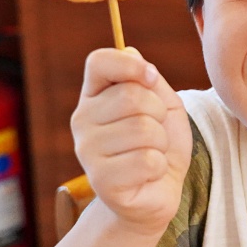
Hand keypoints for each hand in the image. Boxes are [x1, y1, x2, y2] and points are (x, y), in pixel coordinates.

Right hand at [70, 47, 192, 236]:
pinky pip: (147, 160)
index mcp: (94, 94)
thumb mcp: (165, 105)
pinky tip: (147, 174)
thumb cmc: (160, 144)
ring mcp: (87, 151)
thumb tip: (131, 53)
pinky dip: (159, 167)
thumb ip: (150, 81)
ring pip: (143, 130)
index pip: (99, 62)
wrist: (156, 193)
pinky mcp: (100, 180)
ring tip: (151, 153)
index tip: (151, 78)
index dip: (130, 65)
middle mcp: (82, 119)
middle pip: (132, 96)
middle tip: (156, 131)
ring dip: (161, 143)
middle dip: (159, 113)